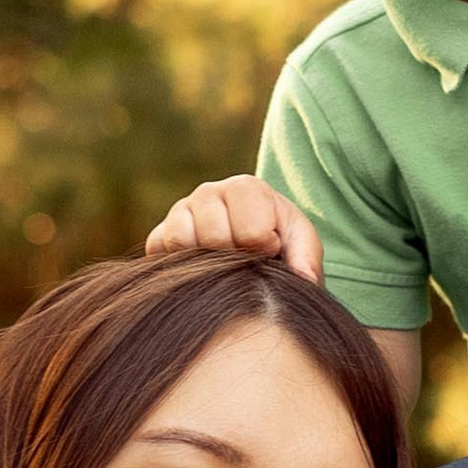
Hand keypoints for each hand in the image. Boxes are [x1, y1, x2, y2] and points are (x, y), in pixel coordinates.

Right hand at [145, 175, 324, 278]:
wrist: (250, 244)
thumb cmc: (279, 242)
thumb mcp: (301, 245)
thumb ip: (307, 258)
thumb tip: (304, 280)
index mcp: (245, 187)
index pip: (250, 230)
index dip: (263, 249)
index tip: (270, 251)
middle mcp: (208, 192)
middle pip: (214, 235)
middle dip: (235, 258)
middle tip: (245, 260)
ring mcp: (180, 211)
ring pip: (181, 240)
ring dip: (205, 262)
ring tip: (223, 264)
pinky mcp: (161, 233)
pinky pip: (160, 249)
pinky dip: (177, 265)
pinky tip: (200, 269)